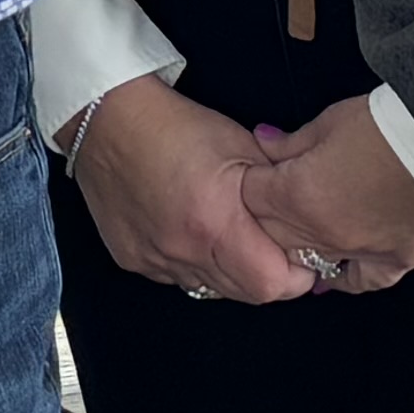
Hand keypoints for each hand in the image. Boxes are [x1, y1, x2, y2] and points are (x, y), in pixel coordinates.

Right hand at [65, 77, 314, 302]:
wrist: (108, 119)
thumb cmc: (173, 125)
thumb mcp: (242, 147)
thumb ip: (277, 191)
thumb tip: (305, 220)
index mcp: (215, 221)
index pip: (271, 284)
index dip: (294, 275)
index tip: (299, 258)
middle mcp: (182, 249)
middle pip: (244, 294)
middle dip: (265, 274)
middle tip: (267, 243)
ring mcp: (154, 259)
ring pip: (211, 289)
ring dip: (227, 270)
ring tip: (225, 232)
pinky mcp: (133, 260)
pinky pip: (177, 278)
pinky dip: (192, 263)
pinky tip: (189, 230)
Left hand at [236, 97, 413, 294]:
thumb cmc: (392, 124)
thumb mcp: (331, 121)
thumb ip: (291, 142)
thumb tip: (265, 144)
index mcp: (298, 194)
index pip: (251, 197)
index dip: (253, 180)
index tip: (259, 171)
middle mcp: (322, 232)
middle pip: (272, 234)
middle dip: (268, 215)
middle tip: (277, 196)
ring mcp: (358, 251)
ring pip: (308, 261)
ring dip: (299, 245)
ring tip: (302, 226)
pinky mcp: (394, 259)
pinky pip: (359, 281)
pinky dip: (342, 275)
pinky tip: (332, 271)